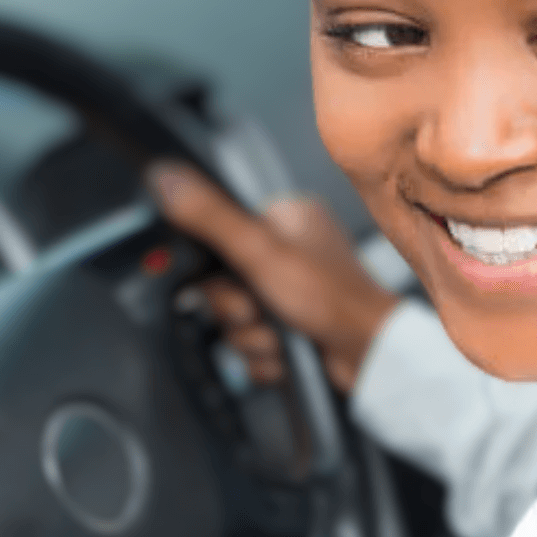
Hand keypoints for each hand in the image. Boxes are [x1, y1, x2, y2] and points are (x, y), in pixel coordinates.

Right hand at [149, 162, 400, 392]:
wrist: (370, 359)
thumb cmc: (333, 299)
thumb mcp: (260, 250)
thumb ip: (210, 216)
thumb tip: (166, 176)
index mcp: (283, 218)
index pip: (218, 234)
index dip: (215, 266)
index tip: (232, 276)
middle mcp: (286, 252)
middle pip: (222, 283)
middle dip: (237, 310)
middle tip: (260, 311)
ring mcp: (289, 293)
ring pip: (235, 319)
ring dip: (251, 337)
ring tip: (281, 337)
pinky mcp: (291, 328)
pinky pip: (251, 345)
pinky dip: (264, 356)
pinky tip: (287, 353)